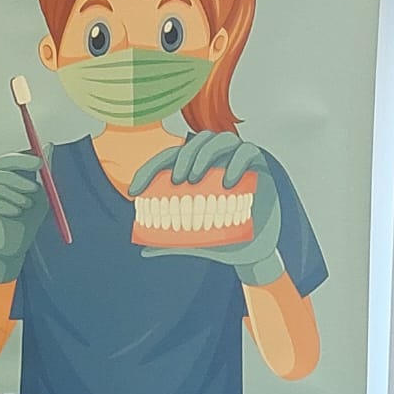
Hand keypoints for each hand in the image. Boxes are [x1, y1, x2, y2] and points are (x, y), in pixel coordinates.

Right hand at [0, 150, 53, 284]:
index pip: (7, 161)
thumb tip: (49, 147)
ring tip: (26, 206)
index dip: (23, 160)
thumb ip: (42, 174)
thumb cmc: (28, 221)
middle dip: (19, 178)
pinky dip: (7, 205)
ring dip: (16, 194)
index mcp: (4, 177)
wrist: (16, 245)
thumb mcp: (40, 196)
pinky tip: (15, 214)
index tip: (39, 163)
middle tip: (34, 188)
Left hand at [129, 131, 284, 285]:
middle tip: (177, 181)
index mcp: (196, 171)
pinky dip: (237, 163)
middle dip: (182, 157)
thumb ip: (172, 242)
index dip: (149, 170)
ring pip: (220, 140)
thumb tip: (144, 249)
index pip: (169, 159)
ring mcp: (237, 160)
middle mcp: (215, 161)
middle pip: (195, 143)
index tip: (135, 192)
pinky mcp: (259, 166)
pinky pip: (247, 152)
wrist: (255, 254)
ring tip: (196, 178)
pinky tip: (228, 183)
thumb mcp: (195, 241)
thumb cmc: (224, 240)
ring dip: (204, 154)